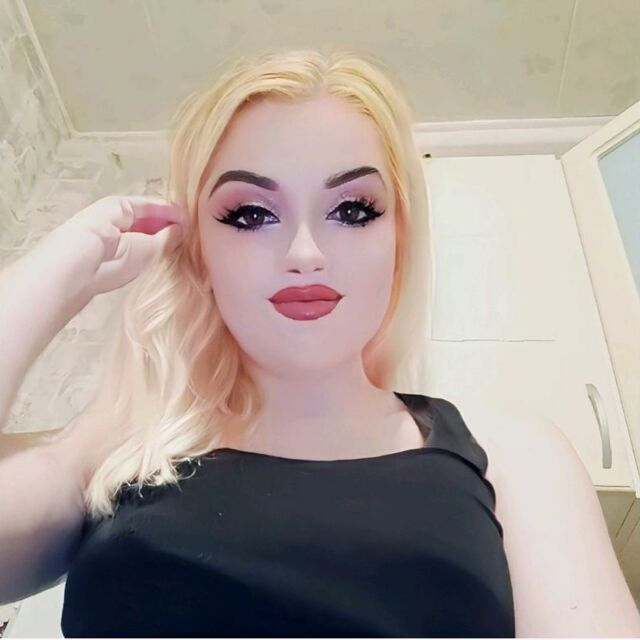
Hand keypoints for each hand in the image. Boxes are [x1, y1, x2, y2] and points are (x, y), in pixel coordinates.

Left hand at [46, 195, 186, 298]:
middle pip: (144, 220)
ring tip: (174, 252)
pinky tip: (153, 263)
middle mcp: (110, 216)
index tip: (193, 224)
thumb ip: (167, 239)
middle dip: (165, 228)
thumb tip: (181, 231)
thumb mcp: (145, 247)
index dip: (173, 214)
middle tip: (187, 240)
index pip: (153, 205)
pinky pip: (128, 249)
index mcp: (121, 205)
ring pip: (137, 235)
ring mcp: (103, 237)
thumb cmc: (110, 251)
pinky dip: (142, 253)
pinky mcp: (98, 257)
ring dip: (155, 242)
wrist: (69, 272)